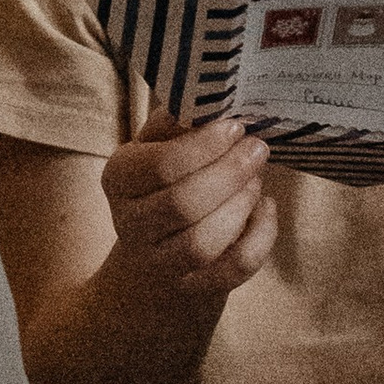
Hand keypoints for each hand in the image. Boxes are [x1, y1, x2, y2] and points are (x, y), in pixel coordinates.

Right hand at [100, 105, 277, 316]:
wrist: (150, 265)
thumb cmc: (163, 188)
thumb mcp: (157, 147)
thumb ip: (177, 121)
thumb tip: (212, 94)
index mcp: (118, 179)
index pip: (162, 165)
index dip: (206, 146)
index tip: (236, 127)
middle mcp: (130, 225)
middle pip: (184, 203)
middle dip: (231, 173)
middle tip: (258, 150)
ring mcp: (160, 263)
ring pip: (204, 242)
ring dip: (242, 205)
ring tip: (257, 181)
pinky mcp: (194, 289)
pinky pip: (234, 267)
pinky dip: (260, 236)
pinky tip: (265, 210)